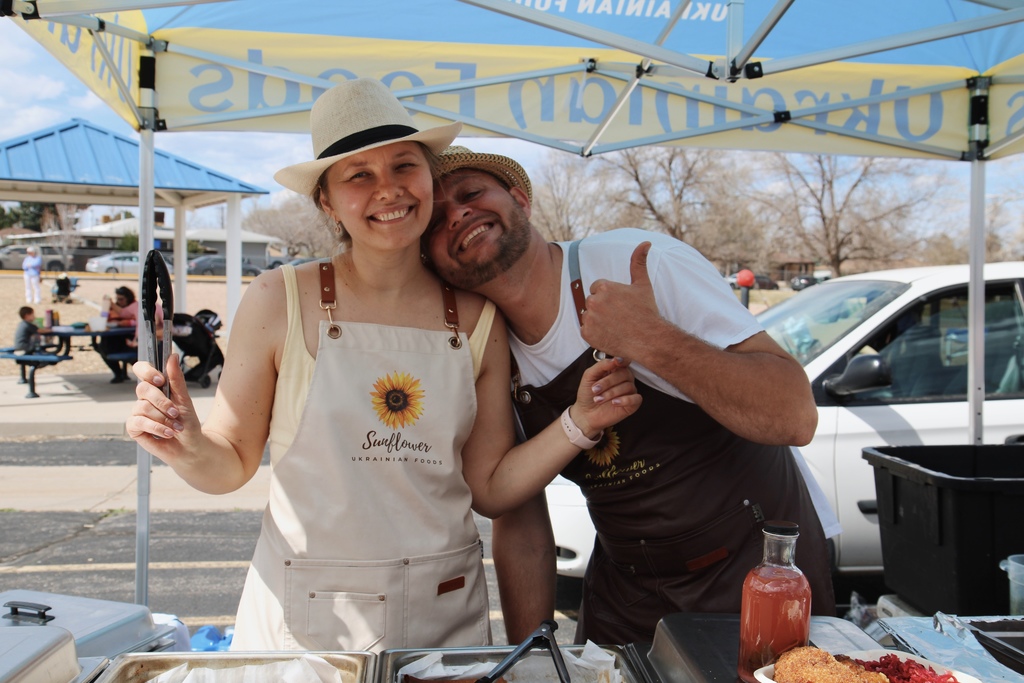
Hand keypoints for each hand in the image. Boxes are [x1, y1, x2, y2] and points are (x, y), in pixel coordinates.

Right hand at [126, 354, 200, 461]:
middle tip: (175, 412)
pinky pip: (138, 422)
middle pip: (142, 389)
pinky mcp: (134, 427)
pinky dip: (156, 427)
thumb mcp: (185, 400)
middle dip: (161, 401)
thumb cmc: (188, 423)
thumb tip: (172, 356)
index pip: (141, 370)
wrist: (190, 447)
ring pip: (142, 407)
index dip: (147, 371)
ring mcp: (138, 412)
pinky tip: (167, 433)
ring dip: (163, 418)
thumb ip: (176, 379)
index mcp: (156, 387)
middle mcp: (144, 398)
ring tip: (176, 427)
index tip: (160, 380)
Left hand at [570, 357, 642, 437]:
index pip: (623, 361)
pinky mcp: (632, 404)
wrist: (585, 413)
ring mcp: (630, 391)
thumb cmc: (587, 393)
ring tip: (598, 400)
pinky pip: (636, 399)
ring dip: (611, 393)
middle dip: (608, 382)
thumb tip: (616, 359)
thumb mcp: (589, 376)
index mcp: (615, 370)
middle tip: (595, 390)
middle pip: (625, 373)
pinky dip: (625, 400)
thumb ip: (602, 365)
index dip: (621, 361)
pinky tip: (614, 403)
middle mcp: (625, 379)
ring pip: (628, 386)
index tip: (616, 362)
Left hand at [581, 242, 660, 359]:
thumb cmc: (646, 312)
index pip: (597, 288)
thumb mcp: (643, 284)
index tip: (620, 305)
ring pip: (587, 315)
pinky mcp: (587, 334)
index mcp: (604, 287)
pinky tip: (608, 334)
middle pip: (591, 301)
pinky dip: (594, 333)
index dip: (609, 297)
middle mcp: (594, 301)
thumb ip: (638, 262)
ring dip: (596, 320)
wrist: (648, 339)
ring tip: (614, 325)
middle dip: (602, 307)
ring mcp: (590, 318)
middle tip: (618, 316)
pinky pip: (585, 330)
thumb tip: (645, 243)